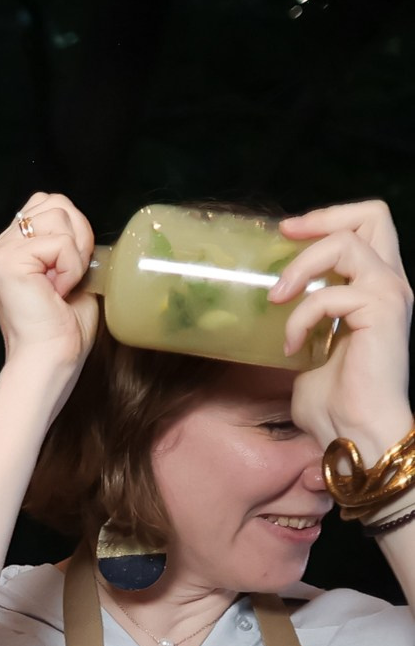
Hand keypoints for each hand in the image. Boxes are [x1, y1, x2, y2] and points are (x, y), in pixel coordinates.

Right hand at [0, 193, 101, 380]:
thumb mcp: (66, 270)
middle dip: (78, 236)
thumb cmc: (62, 325)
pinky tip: (57, 291)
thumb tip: (79, 222)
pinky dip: (70, 267)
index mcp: (6, 248)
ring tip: (62, 285)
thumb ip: (64, 241)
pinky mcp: (6, 262)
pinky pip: (60, 242)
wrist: (50, 358)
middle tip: (68, 277)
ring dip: (75, 253)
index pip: (48, 203)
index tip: (68, 271)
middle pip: (55, 203)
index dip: (73, 229)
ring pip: (59, 216)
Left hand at [275, 202, 414, 457]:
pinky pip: (330, 294)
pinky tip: (292, 346)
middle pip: (373, 215)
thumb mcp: (307, 345)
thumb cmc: (333, 398)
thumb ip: (299, 317)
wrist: (356, 430)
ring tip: (275, 300)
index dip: (328, 217)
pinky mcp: (381, 313)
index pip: (368, 225)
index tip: (285, 233)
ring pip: (346, 244)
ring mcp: (388, 295)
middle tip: (282, 238)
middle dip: (321, 218)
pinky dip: (301, 317)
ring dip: (300, 268)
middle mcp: (389, 282)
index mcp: (375, 286)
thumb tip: (256, 305)